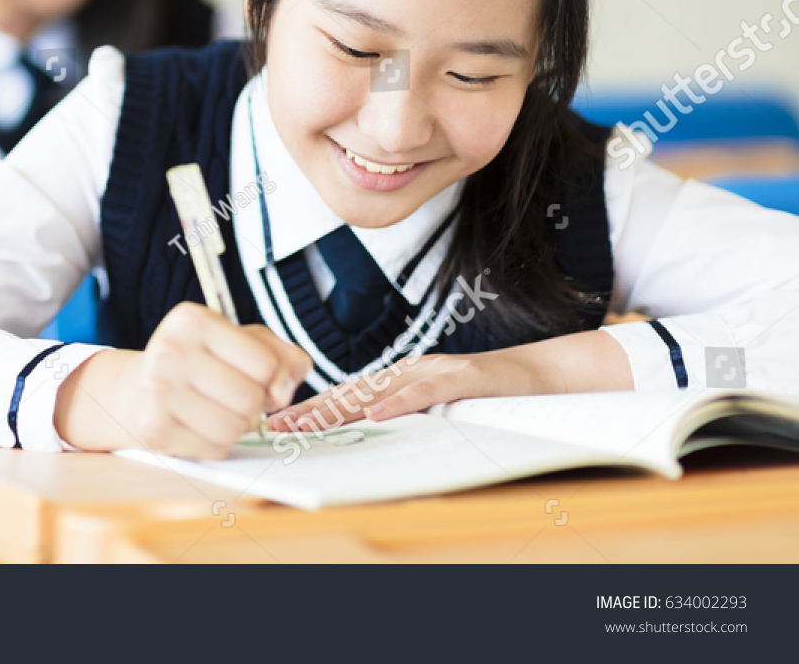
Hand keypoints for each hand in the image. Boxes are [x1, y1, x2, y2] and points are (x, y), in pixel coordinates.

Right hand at [54, 302, 311, 457]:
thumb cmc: (199, 363)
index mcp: (193, 319)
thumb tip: (285, 389)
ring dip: (235, 427)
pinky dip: (216, 444)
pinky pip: (214, 449)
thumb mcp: (240, 342)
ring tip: (215, 410)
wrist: (135, 390)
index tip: (249, 373)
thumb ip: (281, 355)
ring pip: (234, 427)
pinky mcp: (153, 427)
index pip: (265, 364)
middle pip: (250, 398)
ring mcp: (157, 389)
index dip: (269, 376)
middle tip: (229, 395)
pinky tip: (197, 426)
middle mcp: (170, 349)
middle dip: (251, 404)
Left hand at [265, 331, 633, 432]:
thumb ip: (410, 423)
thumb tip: (373, 454)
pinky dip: (402, 401)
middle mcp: (412, 371)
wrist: (547, 378)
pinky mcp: (465, 375)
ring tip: (309, 422)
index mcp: (403, 381)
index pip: (350, 398)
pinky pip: (429, 390)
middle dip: (314, 410)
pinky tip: (377, 413)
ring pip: (380, 389)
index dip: (314, 410)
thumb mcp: (443, 416)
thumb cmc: (492, 400)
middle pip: (354, 392)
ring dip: (342, 407)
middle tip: (278, 426)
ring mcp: (437, 370)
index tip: (280, 425)